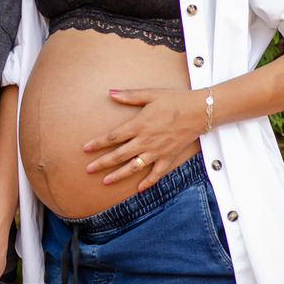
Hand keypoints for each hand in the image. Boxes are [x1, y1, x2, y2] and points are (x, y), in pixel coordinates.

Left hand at [82, 87, 205, 190]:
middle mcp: (145, 141)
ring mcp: (157, 151)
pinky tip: (139, 189)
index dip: (97, 143)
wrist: (199, 111)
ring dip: (118, 175)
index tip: (85, 149)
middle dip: (102, 163)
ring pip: (133, 167)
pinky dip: (148, 182)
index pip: (112, 137)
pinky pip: (156, 174)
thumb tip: (110, 93)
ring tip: (105, 181)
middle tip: (88, 170)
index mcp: (138, 125)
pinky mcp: (168, 157)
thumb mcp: (150, 94)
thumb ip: (129, 96)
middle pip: (119, 155)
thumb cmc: (174, 100)